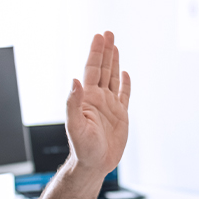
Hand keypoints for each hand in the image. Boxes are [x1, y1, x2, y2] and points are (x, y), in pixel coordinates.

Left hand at [64, 31, 131, 178]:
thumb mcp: (75, 126)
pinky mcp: (120, 116)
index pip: (92, 70)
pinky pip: (124, 96)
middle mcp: (98, 99)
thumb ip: (73, 103)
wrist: (94, 164)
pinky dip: (126, 84)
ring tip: (115, 46)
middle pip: (103, 69)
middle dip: (105, 51)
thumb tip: (74, 81)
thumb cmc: (82, 148)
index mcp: (87, 98)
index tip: (100, 37)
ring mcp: (110, 106)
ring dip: (114, 62)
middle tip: (108, 34)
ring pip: (113, 78)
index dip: (96, 53)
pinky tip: (126, 74)